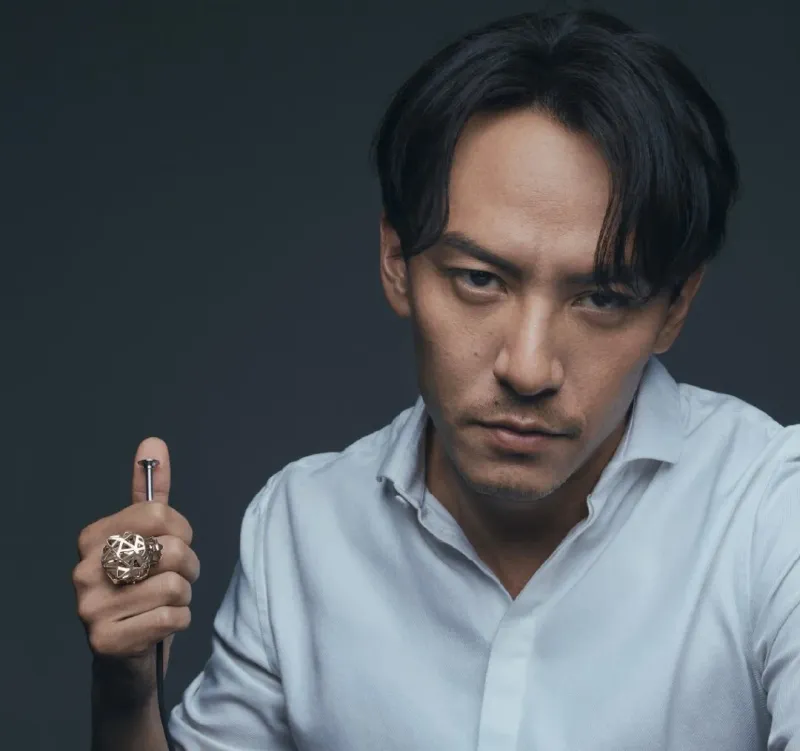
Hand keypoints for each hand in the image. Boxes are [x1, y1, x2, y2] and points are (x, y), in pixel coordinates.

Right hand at [72, 438, 199, 692]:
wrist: (126, 654)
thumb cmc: (141, 587)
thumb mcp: (147, 536)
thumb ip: (151, 492)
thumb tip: (153, 442)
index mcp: (93, 538)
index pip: (158, 513)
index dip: (181, 530)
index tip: (176, 543)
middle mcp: (84, 570)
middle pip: (171, 548)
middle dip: (188, 565)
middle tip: (177, 577)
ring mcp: (90, 607)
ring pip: (175, 586)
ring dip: (184, 595)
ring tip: (168, 601)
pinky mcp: (106, 641)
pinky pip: (173, 617)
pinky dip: (180, 620)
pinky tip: (161, 624)